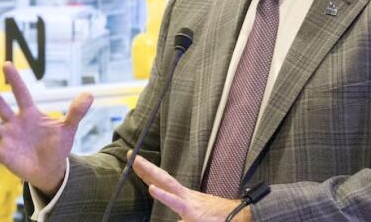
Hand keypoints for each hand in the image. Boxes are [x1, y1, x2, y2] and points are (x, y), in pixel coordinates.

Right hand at [0, 62, 93, 196]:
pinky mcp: (4, 155)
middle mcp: (15, 123)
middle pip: (0, 105)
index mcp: (30, 114)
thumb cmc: (57, 146)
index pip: (21, 94)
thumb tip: (89, 95)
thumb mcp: (68, 128)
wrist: (51, 169)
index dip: (15, 80)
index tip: (6, 64)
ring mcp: (7, 138)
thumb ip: (76, 112)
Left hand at [130, 152, 251, 221]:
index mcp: (185, 197)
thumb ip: (185, 216)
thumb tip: (177, 220)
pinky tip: (152, 190)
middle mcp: (185, 196)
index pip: (163, 181)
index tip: (135, 162)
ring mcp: (188, 202)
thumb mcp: (197, 217)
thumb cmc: (219, 218)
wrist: (239, 219)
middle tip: (130, 155)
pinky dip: (164, 195)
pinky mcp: (192, 212)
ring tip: (136, 165)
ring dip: (151, 174)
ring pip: (167, 185)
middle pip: (161, 178)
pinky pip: (175, 203)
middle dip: (145, 167)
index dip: (149, 172)